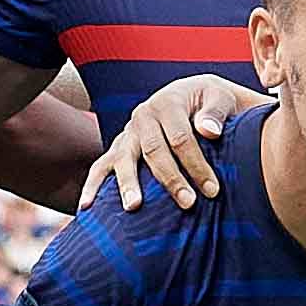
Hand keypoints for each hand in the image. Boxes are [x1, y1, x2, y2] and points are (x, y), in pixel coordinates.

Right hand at [79, 72, 257, 210]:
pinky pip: (100, 167)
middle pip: (154, 151)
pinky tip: (86, 206)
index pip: (181, 138)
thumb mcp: (220, 99)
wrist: (193, 98)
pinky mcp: (117, 148)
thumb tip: (208, 131)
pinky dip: (92, 186)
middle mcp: (143, 115)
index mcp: (167, 102)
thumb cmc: (210, 104)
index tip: (212, 190)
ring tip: (133, 207)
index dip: (197, 165)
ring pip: (124, 159)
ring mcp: (127, 133)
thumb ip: (216, 113)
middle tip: (188, 203)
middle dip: (171, 179)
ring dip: (128, 184)